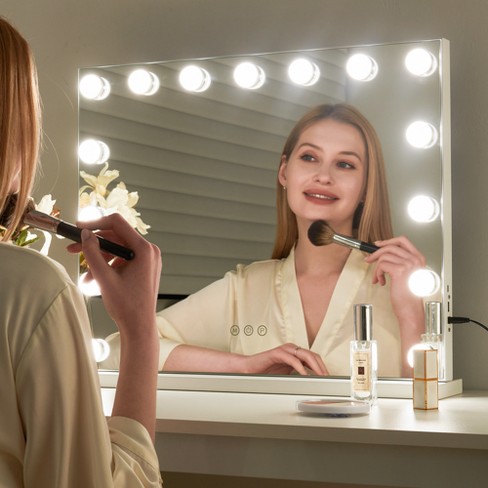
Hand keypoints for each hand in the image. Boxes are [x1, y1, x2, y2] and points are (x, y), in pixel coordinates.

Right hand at [67, 214, 161, 336]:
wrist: (139, 326)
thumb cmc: (127, 306)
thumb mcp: (104, 278)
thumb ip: (92, 253)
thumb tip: (86, 235)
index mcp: (144, 250)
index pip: (117, 223)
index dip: (95, 223)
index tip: (78, 228)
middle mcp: (149, 251)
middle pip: (116, 236)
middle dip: (94, 243)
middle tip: (73, 249)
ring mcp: (148, 259)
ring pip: (118, 249)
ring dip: (99, 259)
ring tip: (86, 276)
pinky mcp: (144, 268)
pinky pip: (123, 259)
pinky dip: (108, 266)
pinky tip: (94, 280)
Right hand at [242, 343, 327, 375]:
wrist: (248, 368)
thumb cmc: (265, 371)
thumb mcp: (286, 374)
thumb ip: (298, 374)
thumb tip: (311, 383)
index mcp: (294, 353)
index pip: (313, 357)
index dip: (322, 366)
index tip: (328, 377)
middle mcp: (291, 349)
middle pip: (312, 355)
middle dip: (322, 366)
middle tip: (326, 377)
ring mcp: (284, 350)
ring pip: (305, 355)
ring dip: (314, 366)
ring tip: (319, 375)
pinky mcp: (276, 353)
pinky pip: (292, 359)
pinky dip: (300, 366)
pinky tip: (304, 374)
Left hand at [364, 235, 424, 369]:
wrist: (410, 310)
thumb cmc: (408, 296)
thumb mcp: (407, 275)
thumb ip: (400, 262)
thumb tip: (383, 254)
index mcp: (418, 259)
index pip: (403, 240)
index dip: (388, 240)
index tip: (378, 244)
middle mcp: (415, 260)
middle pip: (391, 246)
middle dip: (376, 253)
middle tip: (368, 260)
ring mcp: (408, 265)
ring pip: (384, 256)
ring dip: (376, 268)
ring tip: (378, 278)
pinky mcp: (399, 271)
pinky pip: (381, 265)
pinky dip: (377, 273)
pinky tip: (381, 282)